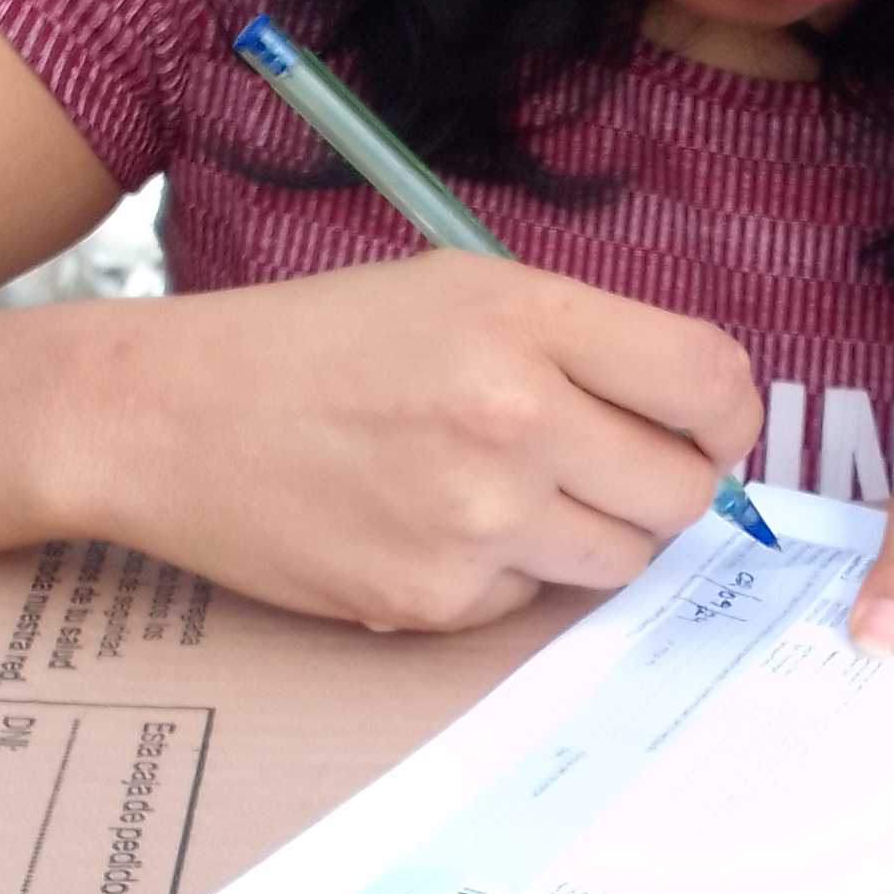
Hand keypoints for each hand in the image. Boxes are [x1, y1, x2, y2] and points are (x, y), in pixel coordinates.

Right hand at [67, 250, 762, 632]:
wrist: (164, 416)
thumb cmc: (314, 344)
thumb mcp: (455, 290)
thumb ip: (579, 341)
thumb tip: (694, 418)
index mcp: (526, 320)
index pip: (712, 382)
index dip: (729, 416)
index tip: (709, 429)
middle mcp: (514, 418)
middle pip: (684, 492)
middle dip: (662, 486)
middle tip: (605, 467)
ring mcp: (475, 520)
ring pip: (622, 561)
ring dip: (590, 537)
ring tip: (506, 493)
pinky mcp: (434, 599)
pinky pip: (530, 603)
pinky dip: (504, 577)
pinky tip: (430, 529)